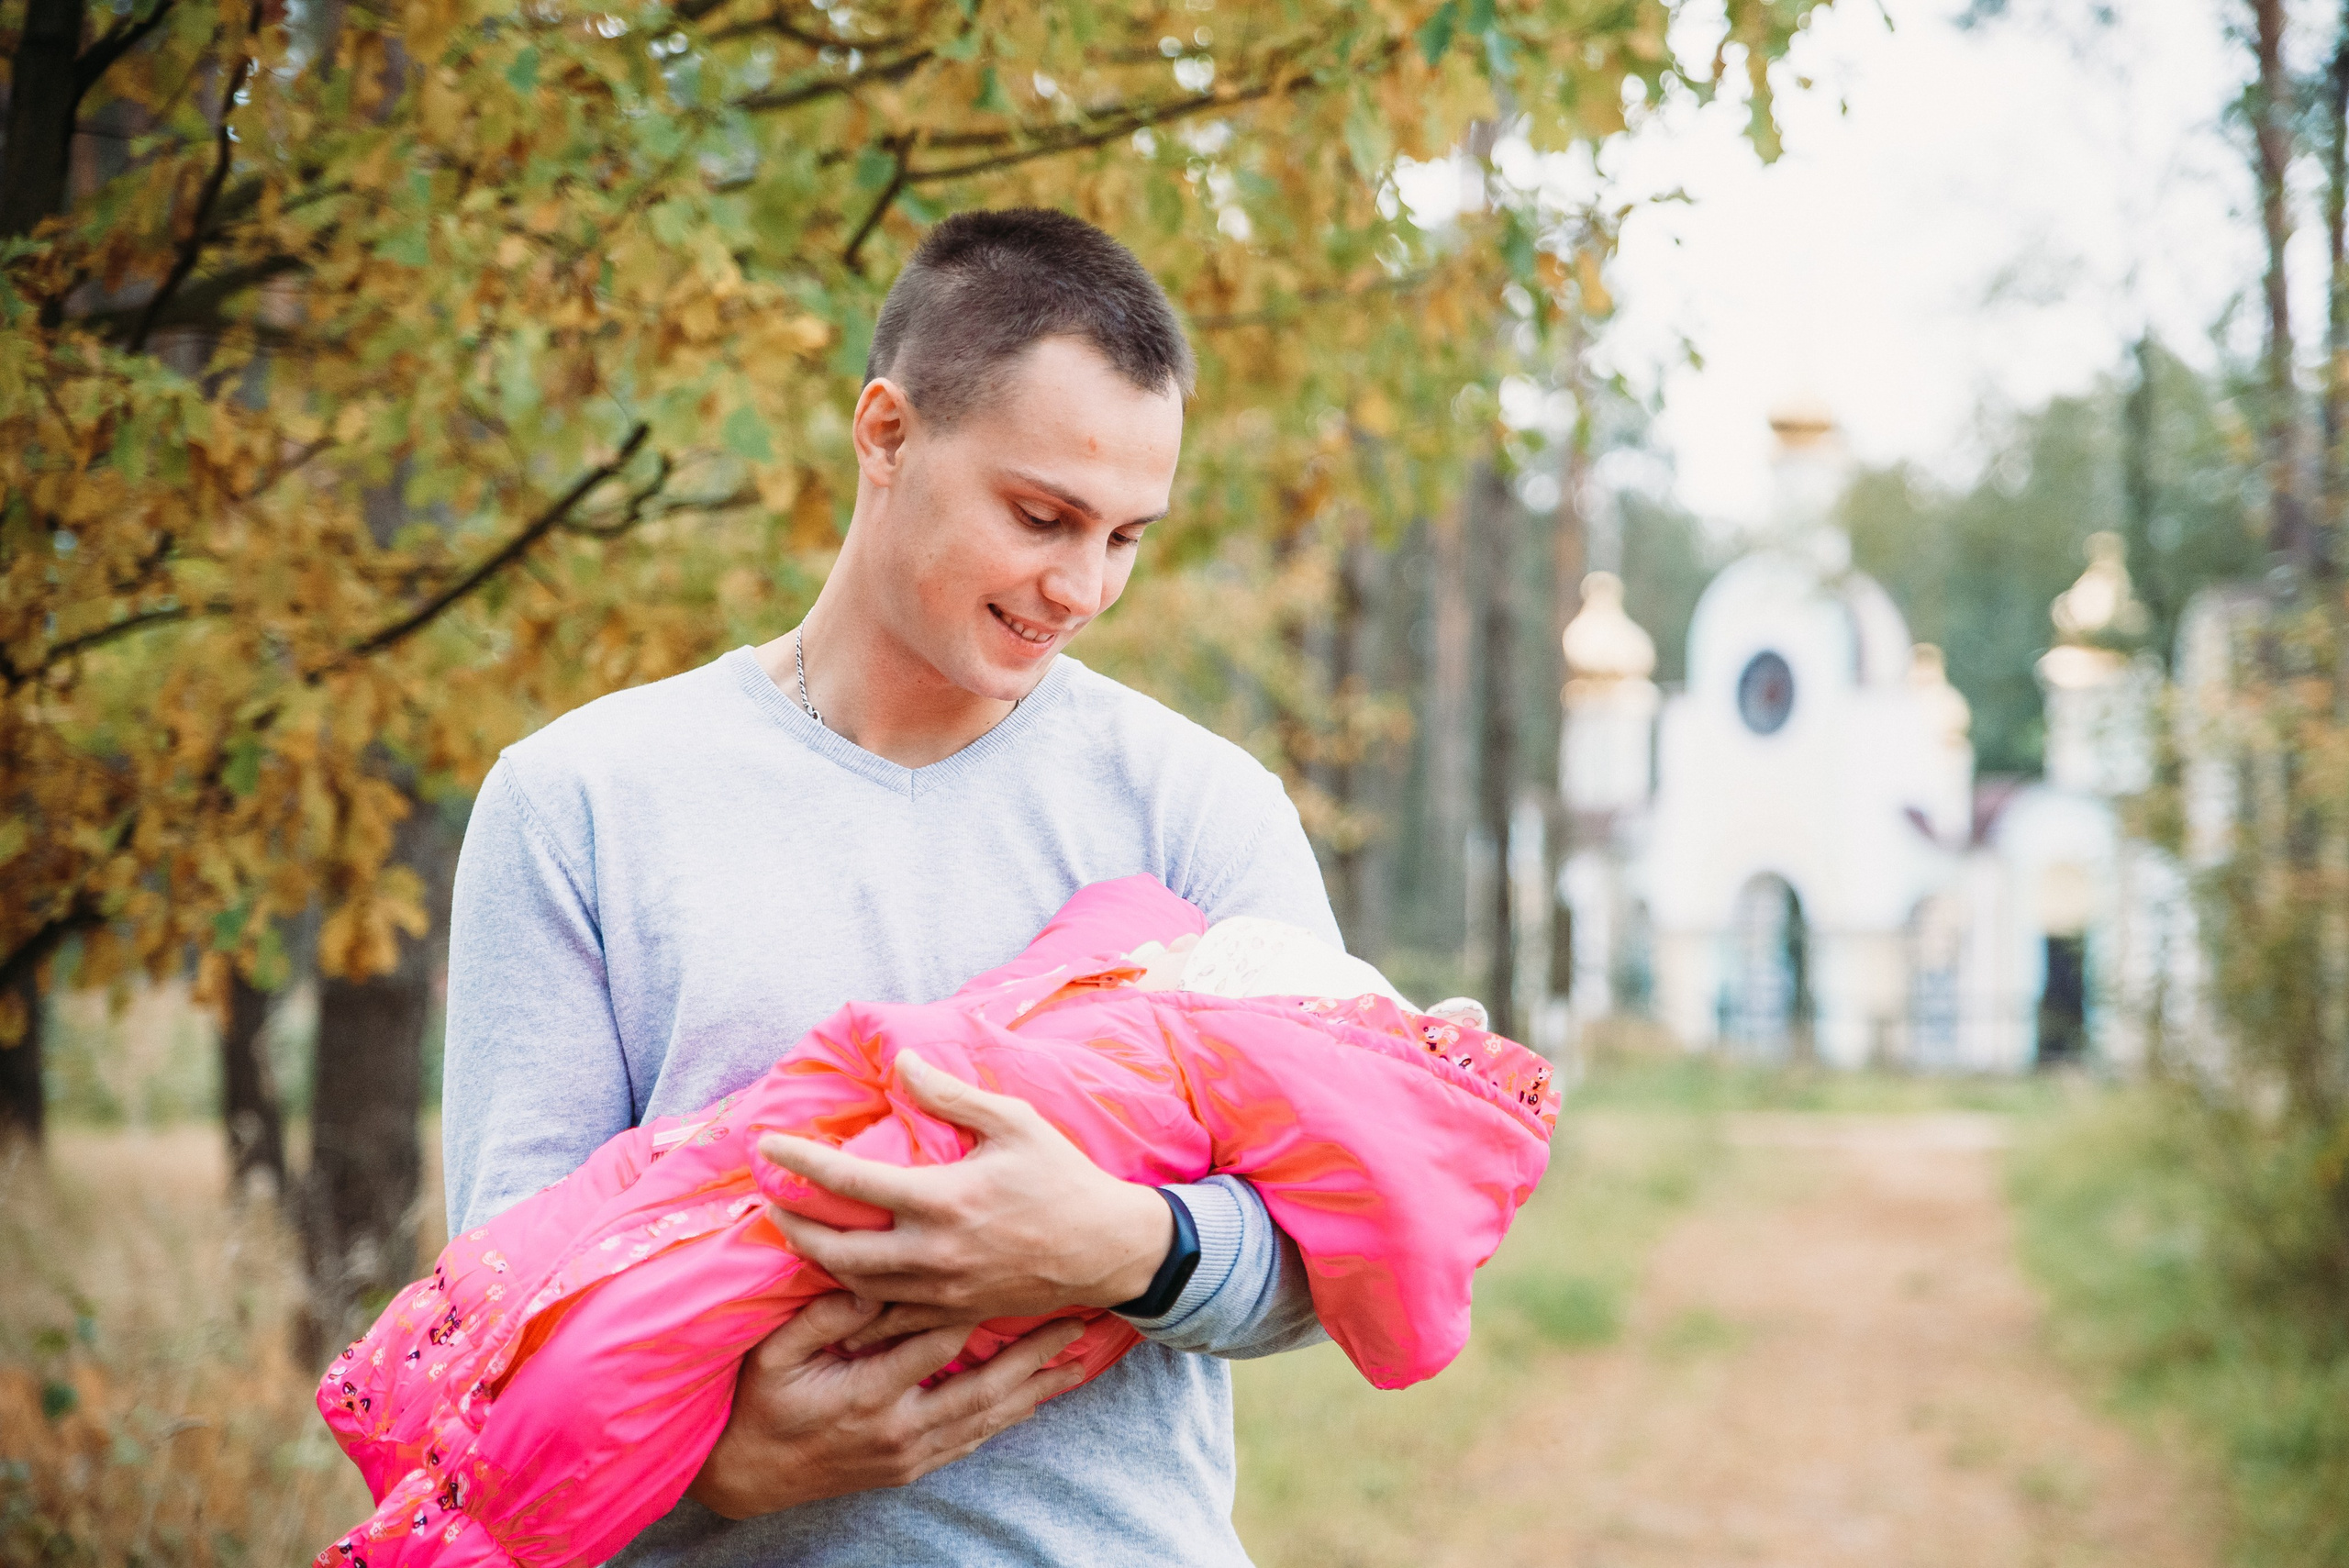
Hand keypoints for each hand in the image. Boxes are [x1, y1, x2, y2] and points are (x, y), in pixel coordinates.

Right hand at [688, 1291, 1086, 1519]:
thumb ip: (826, 1316)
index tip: (1017, 1276)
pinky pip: (971, 1440)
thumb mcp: (777, 1353)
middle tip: (1079, 1325)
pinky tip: (1032, 1400)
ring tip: (1076, 1363)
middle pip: (985, 1387)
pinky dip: (1006, 1417)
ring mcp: (909, 1454)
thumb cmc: (758, 1404)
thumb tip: (871, 1275)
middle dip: (1036, 1356)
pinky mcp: (910, 1468)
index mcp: (870, 1394)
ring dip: (1034, 1390)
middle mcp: (901, 1429)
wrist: (745, 1476)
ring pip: (987, 1419)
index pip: (941, 1343)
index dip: (980, 1307)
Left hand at [758, 1050, 1173, 1347]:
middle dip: (793, 1227)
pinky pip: (888, 1313)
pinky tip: (844, 1277)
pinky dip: (856, 1296)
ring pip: (855, 1286)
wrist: (1108, 1249)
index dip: (800, 1162)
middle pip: (835, 1248)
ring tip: (801, 1236)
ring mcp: (942, 1290)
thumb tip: (903, 1064)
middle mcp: (934, 1251)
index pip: (850, 1180)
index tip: (767, 1145)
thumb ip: (952, 1095)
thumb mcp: (1014, 1122)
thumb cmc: (1062, 1177)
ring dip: (819, 1261)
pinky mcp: (954, 1314)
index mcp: (944, 1199)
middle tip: (772, 1205)